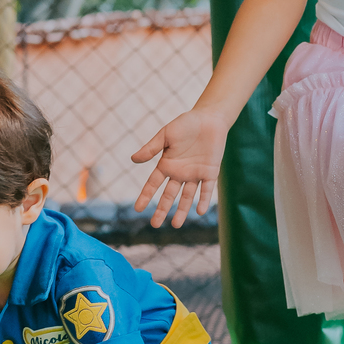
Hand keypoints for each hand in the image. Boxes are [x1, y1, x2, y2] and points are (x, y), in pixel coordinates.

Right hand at [131, 107, 229, 227]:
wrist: (209, 118)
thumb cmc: (186, 124)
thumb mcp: (166, 134)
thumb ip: (151, 148)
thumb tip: (133, 160)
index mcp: (167, 164)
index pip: (153, 184)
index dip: (145, 196)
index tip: (137, 209)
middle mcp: (179, 173)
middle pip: (169, 195)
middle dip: (162, 210)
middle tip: (154, 225)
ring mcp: (195, 174)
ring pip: (187, 196)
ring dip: (182, 210)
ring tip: (176, 224)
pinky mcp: (210, 173)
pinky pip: (206, 189)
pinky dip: (203, 200)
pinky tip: (199, 211)